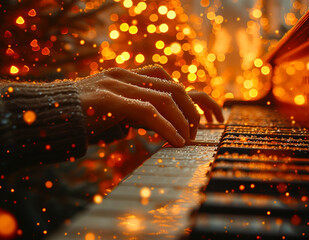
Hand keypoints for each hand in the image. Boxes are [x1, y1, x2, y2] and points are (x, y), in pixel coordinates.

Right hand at [75, 66, 223, 146]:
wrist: (47, 115)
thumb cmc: (80, 117)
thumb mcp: (111, 111)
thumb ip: (132, 112)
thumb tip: (153, 126)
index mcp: (126, 75)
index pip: (165, 79)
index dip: (184, 98)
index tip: (192, 119)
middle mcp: (124, 76)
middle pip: (172, 87)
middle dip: (190, 110)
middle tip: (194, 132)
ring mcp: (116, 85)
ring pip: (164, 98)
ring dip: (181, 120)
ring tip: (187, 139)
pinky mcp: (109, 99)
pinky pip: (148, 112)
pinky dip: (167, 127)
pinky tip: (175, 141)